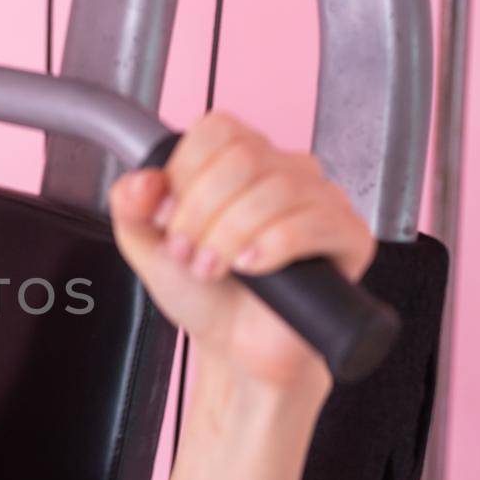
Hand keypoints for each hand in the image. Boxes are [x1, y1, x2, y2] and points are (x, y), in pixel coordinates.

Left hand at [107, 111, 376, 390]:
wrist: (235, 348)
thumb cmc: (204, 293)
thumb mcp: (148, 247)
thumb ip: (130, 208)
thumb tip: (142, 181)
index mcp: (240, 159)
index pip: (217, 130)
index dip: (184, 175)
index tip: (169, 219)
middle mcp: (285, 170)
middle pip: (243, 158)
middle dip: (202, 213)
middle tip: (189, 254)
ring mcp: (321, 200)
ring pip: (275, 190)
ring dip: (230, 236)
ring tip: (214, 269)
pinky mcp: (349, 236)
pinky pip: (314, 221)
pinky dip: (272, 246)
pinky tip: (253, 267)